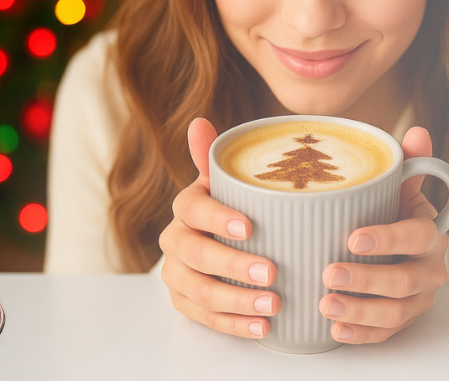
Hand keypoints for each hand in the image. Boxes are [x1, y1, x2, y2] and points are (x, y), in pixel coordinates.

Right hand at [158, 118, 279, 338]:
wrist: (213, 238)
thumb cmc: (229, 205)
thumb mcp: (226, 181)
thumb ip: (217, 158)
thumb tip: (200, 122)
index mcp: (187, 206)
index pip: (195, 210)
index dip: (219, 218)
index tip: (250, 227)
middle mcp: (175, 240)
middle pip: (197, 255)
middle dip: (234, 266)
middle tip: (272, 273)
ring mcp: (177, 274)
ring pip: (200, 290)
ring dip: (237, 300)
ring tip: (273, 305)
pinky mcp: (184, 302)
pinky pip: (205, 318)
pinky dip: (234, 324)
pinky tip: (262, 327)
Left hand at [318, 126, 448, 343]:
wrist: (400, 253)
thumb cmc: (393, 217)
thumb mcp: (400, 191)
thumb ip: (407, 165)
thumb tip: (418, 131)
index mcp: (430, 233)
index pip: (416, 236)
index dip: (387, 239)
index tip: (352, 237)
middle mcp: (430, 269)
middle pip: (404, 281)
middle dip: (366, 279)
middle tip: (329, 273)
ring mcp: (418, 300)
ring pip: (395, 313)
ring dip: (360, 311)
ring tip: (326, 305)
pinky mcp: (403, 323)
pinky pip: (385, 334)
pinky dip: (360, 335)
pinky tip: (335, 331)